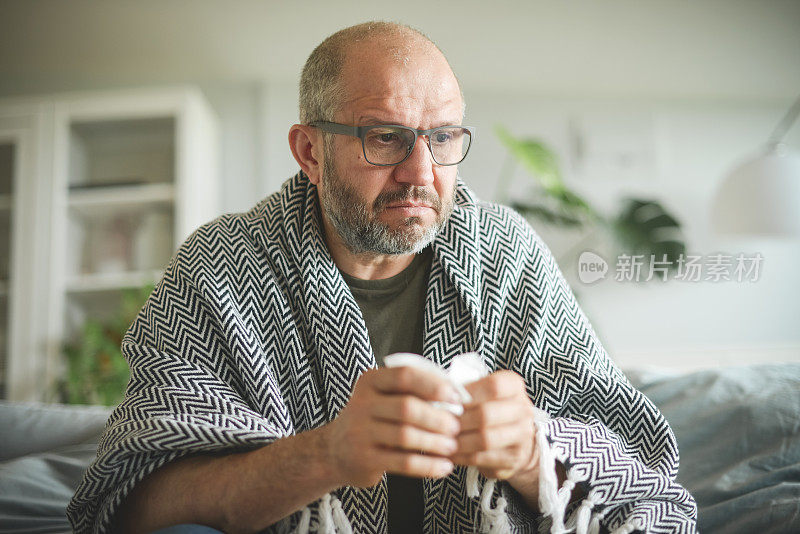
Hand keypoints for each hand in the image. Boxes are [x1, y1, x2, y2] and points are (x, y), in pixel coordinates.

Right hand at [323, 367, 462, 487]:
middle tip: (456, 427)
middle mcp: (361, 403)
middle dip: (437, 418)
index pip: (405, 376)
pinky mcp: (364, 459)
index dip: (435, 385)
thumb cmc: (372, 419)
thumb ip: (411, 391)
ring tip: (452, 447)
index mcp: (370, 381)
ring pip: (406, 436)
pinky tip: (443, 467)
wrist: (335, 450)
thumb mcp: (383, 396)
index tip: (457, 397)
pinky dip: (427, 465)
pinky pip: (402, 462)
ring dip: (435, 442)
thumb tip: (456, 394)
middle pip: (407, 407)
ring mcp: (360, 432)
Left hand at [451, 371, 539, 481]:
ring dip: (459, 440)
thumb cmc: (489, 410)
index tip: (448, 400)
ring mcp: (522, 435)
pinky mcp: (514, 458)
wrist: (516, 440)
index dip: (468, 393)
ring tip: (442, 440)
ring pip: (484, 439)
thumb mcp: (482, 393)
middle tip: (440, 423)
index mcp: (514, 386)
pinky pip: (482, 458)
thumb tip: (438, 397)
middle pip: (486, 414)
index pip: (493, 386)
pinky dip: (461, 456)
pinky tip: (449, 453)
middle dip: (458, 420)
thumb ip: (465, 392)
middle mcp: (523, 409)